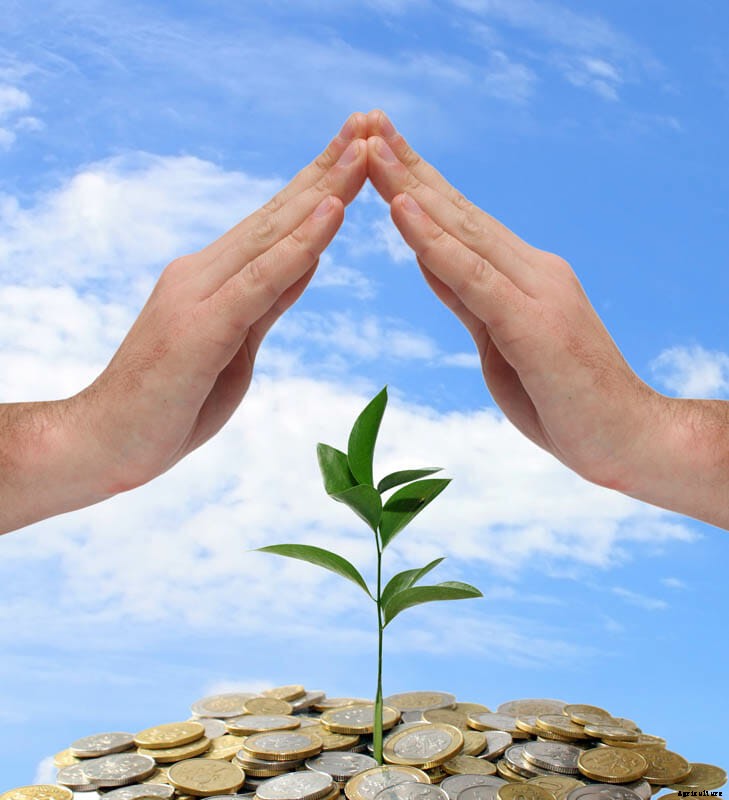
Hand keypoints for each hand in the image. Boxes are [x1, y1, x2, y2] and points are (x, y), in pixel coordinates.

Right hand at [77, 115, 368, 494]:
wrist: (107, 441)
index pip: (275, 224)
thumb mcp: (236, 342)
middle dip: (328, 170)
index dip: (319, 186)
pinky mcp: (201, 326)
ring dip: (323, 190)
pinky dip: (298, 245)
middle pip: (278, 215)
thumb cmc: (171, 400)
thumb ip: (267, 299)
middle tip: (370, 124)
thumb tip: (307, 260)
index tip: (358, 152)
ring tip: (363, 150)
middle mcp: (204, 272)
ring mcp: (200, 295)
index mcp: (213, 278)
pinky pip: (260, 280)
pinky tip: (331, 211)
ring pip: (272, 234)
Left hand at [365, 111, 662, 491]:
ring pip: (462, 232)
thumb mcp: (499, 340)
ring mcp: (535, 292)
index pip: (461, 221)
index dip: (418, 184)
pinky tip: (402, 208)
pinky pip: (473, 277)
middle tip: (366, 124)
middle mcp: (532, 270)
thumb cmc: (563, 397)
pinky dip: (435, 242)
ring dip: (411, 189)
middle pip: (457, 213)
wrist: (626, 437)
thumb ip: (467, 296)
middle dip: (408, 169)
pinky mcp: (532, 324)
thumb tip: (428, 258)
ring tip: (372, 150)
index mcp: (523, 275)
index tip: (379, 151)